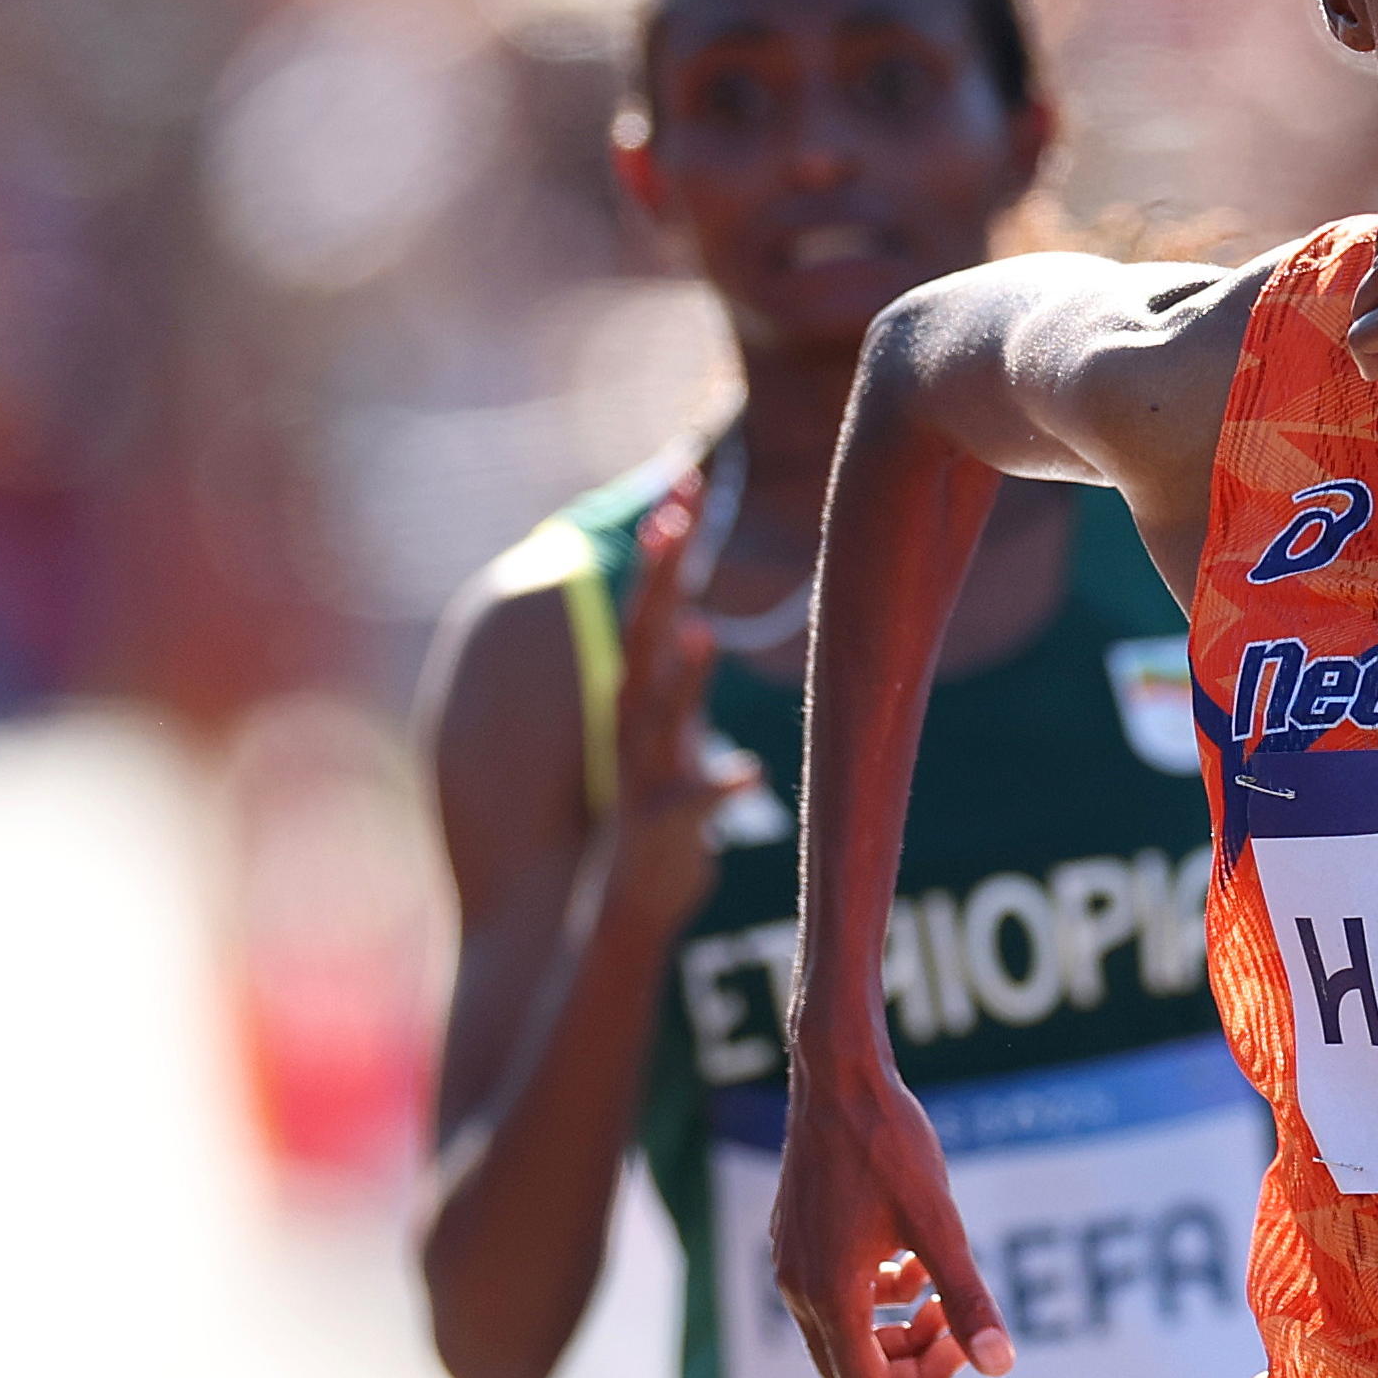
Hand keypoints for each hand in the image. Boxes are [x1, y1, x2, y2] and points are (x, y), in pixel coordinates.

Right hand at [596, 483, 742, 933]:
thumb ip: (679, 672)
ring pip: (657, 715)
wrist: (630, 897)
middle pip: (645, 637)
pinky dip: (717, 786)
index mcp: (644, 692)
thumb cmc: (661, 803)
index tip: (685, 479)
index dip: (668, 547)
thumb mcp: (671, 727)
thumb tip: (692, 613)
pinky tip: (747, 771)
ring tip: (701, 631)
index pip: (653, 604)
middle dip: (661, 578)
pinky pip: (690, 804)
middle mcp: (636, 722)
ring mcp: (644, 772)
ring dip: (680, 676)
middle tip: (675, 515)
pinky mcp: (662, 826)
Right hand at [766, 1055, 1014, 1377]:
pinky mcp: (799, 1244)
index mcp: (831, 1296)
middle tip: (968, 1338)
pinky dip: (883, 1305)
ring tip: (947, 1300)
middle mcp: (800, 1291)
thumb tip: (1002, 1367)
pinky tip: (918, 1268)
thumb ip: (967, 1298)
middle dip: (920, 1374)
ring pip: (848, 1343)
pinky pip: (840, 1304)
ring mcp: (794, 1267)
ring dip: (903, 1340)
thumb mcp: (940, 1223)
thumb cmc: (890, 1142)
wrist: (839, 1076)